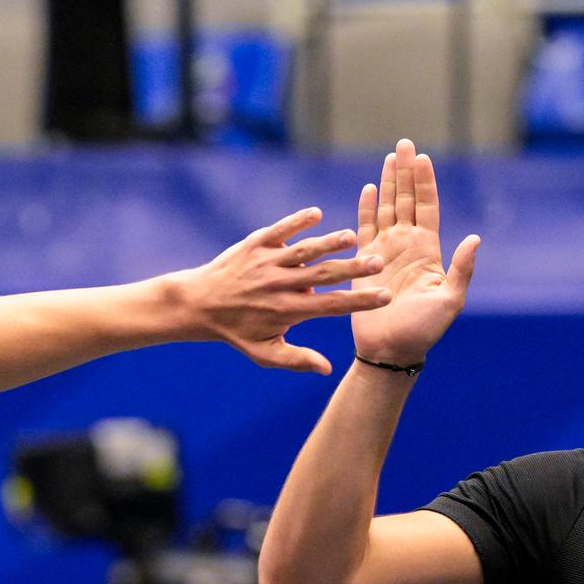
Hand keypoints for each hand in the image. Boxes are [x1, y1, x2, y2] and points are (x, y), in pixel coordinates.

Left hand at [174, 207, 389, 374]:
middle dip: (353, 268)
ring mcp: (267, 262)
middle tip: (380, 262)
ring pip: (304, 250)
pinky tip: (316, 213)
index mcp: (287, 311)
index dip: (360, 302)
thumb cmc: (235, 331)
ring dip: (329, 242)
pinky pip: (280, 231)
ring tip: (353, 236)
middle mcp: (280, 285)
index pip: (332, 306)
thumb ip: (296, 360)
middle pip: (324, 275)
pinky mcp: (255, 244)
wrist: (198, 304)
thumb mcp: (264, 353)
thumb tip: (327, 369)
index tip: (386, 297)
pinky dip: (297, 222)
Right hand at [349, 139, 478, 366]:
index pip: (427, 207)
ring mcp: (385, 251)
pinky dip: (366, 208)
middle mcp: (407, 245)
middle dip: (405, 171)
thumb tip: (475, 238)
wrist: (391, 349)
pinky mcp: (364, 262)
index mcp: (428, 250)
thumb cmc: (424, 330)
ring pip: (387, 208)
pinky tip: (369, 188)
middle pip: (406, 199)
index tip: (423, 157)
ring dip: (388, 183)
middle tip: (404, 143)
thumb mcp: (450, 300)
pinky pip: (364, 229)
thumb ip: (461, 269)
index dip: (425, 182)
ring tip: (389, 157)